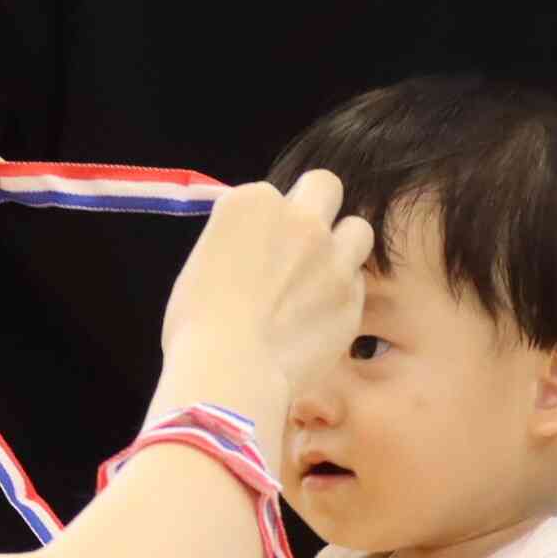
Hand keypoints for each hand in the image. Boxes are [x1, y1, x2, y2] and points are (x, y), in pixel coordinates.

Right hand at [155, 169, 373, 418]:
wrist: (231, 370)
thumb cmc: (198, 324)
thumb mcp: (203, 265)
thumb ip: (237, 244)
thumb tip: (253, 254)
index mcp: (251, 204)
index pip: (268, 193)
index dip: (265, 220)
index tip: (256, 246)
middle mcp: (299, 220)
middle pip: (325, 187)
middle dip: (317, 205)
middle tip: (304, 239)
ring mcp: (332, 256)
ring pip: (358, 230)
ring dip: (343, 245)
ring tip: (323, 274)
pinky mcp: (352, 296)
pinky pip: (357, 282)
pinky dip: (343, 293)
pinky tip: (320, 315)